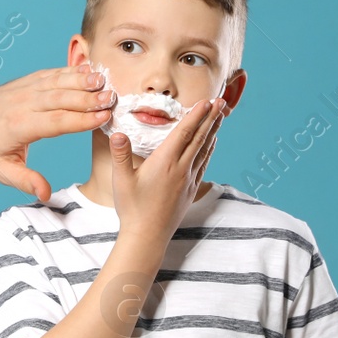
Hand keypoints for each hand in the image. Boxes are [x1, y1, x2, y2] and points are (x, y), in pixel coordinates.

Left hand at [0, 63, 114, 200]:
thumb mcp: (1, 169)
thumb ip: (25, 181)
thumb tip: (45, 194)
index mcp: (19, 126)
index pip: (55, 122)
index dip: (80, 120)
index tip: (103, 118)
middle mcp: (25, 103)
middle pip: (61, 99)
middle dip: (88, 98)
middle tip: (112, 99)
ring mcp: (28, 88)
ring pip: (59, 82)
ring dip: (83, 80)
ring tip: (105, 81)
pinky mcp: (32, 80)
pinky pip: (54, 73)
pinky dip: (73, 71)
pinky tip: (91, 70)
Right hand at [108, 93, 224, 243]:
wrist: (147, 237)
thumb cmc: (132, 209)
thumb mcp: (121, 180)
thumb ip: (121, 154)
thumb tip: (117, 133)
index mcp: (165, 163)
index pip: (184, 133)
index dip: (196, 115)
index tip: (206, 101)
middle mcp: (181, 169)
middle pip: (199, 138)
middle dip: (211, 117)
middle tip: (221, 101)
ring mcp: (188, 180)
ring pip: (204, 150)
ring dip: (213, 131)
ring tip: (220, 116)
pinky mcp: (190, 190)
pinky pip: (204, 164)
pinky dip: (209, 150)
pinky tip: (212, 144)